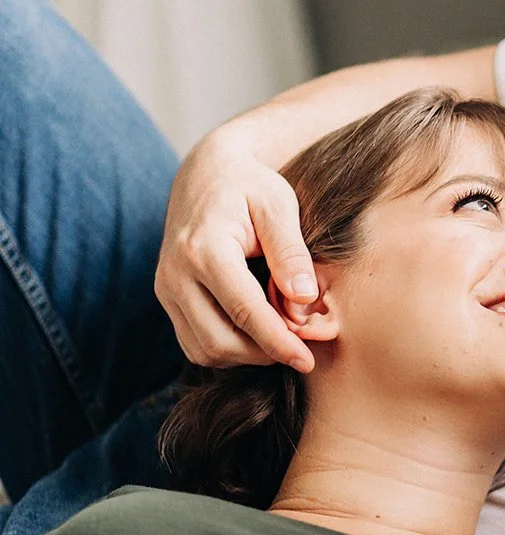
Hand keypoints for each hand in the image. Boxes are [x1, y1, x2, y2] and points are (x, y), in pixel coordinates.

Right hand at [155, 126, 317, 369]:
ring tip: (279, 338)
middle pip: (220, 341)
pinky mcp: (166, 297)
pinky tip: (255, 333)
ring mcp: (165, 287)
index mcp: (204, 248)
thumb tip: (304, 300)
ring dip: (245, 355)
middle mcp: (175, 273)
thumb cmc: (249, 185)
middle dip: (263, 354)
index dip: (278, 342)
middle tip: (300, 350)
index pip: (244, 312)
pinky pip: (193, 342)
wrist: (206, 173)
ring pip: (204, 349)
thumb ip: (291, 252)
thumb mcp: (278, 206)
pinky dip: (226, 348)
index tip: (308, 361)